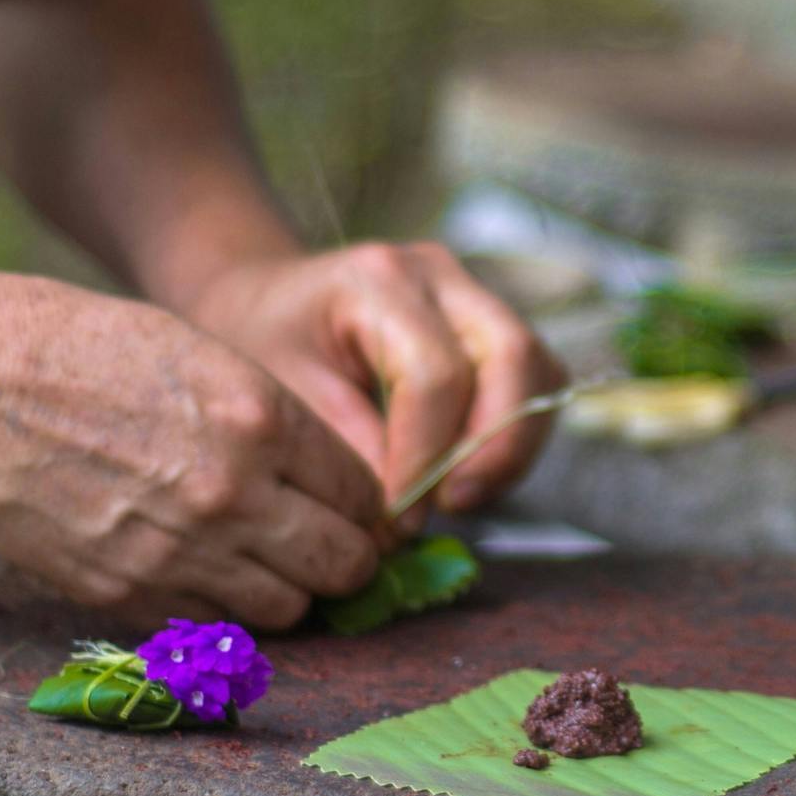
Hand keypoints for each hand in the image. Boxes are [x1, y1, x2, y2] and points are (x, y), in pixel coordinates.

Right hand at [0, 269, 385, 627]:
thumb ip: (268, 419)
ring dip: (290, 591)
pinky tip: (205, 577)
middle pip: (344, 564)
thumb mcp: (199, 352)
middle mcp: (234, 493)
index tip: (358, 510)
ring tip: (269, 565)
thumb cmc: (72, 344)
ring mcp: (178, 550)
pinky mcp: (122, 591)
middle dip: (349, 558)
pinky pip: (210, 626)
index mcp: (261, 418)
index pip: (363, 492)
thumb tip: (320, 475)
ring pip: (288, 609)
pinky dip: (221, 610)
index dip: (368, 506)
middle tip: (332, 549)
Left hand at [184, 242, 564, 531]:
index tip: (395, 518)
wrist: (261, 302)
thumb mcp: (277, 395)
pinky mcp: (491, 326)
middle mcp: (440, 274)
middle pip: (513, 355)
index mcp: (379, 279)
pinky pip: (535, 382)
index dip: (426, 456)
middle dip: (494, 446)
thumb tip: (400, 521)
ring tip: (460, 497)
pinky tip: (469, 474)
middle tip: (451, 506)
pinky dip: (514, 436)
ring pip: (537, 370)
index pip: (434, 374)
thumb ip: (343, 452)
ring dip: (512, 446)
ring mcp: (474, 294)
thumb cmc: (258, 342)